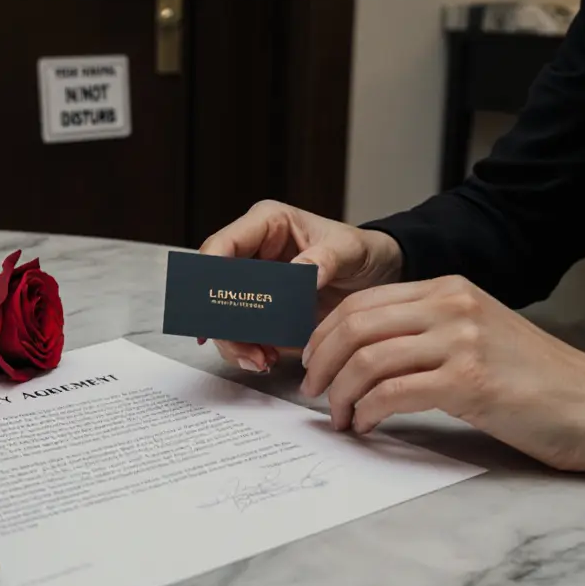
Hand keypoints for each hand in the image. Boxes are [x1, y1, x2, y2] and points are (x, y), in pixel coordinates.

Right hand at [199, 200, 402, 371]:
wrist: (377, 277)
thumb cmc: (361, 252)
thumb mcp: (349, 250)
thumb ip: (325, 258)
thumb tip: (300, 273)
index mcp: (266, 225)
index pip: (222, 245)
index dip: (208, 275)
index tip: (211, 304)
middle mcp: (253, 253)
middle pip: (214, 287)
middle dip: (221, 320)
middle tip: (241, 347)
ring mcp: (255, 284)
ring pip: (223, 315)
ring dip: (234, 342)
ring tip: (259, 360)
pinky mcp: (263, 311)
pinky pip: (243, 332)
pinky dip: (248, 350)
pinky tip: (264, 359)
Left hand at [300, 275, 584, 472]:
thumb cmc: (535, 381)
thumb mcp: (476, 334)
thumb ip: (425, 332)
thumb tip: (362, 355)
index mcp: (450, 288)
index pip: (363, 301)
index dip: (324, 334)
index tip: (312, 363)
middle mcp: (452, 304)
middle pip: (355, 325)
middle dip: (322, 362)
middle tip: (313, 393)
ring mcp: (462, 339)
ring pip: (367, 359)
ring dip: (341, 394)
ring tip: (340, 417)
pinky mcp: (470, 379)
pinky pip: (392, 392)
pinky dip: (367, 412)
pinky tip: (367, 426)